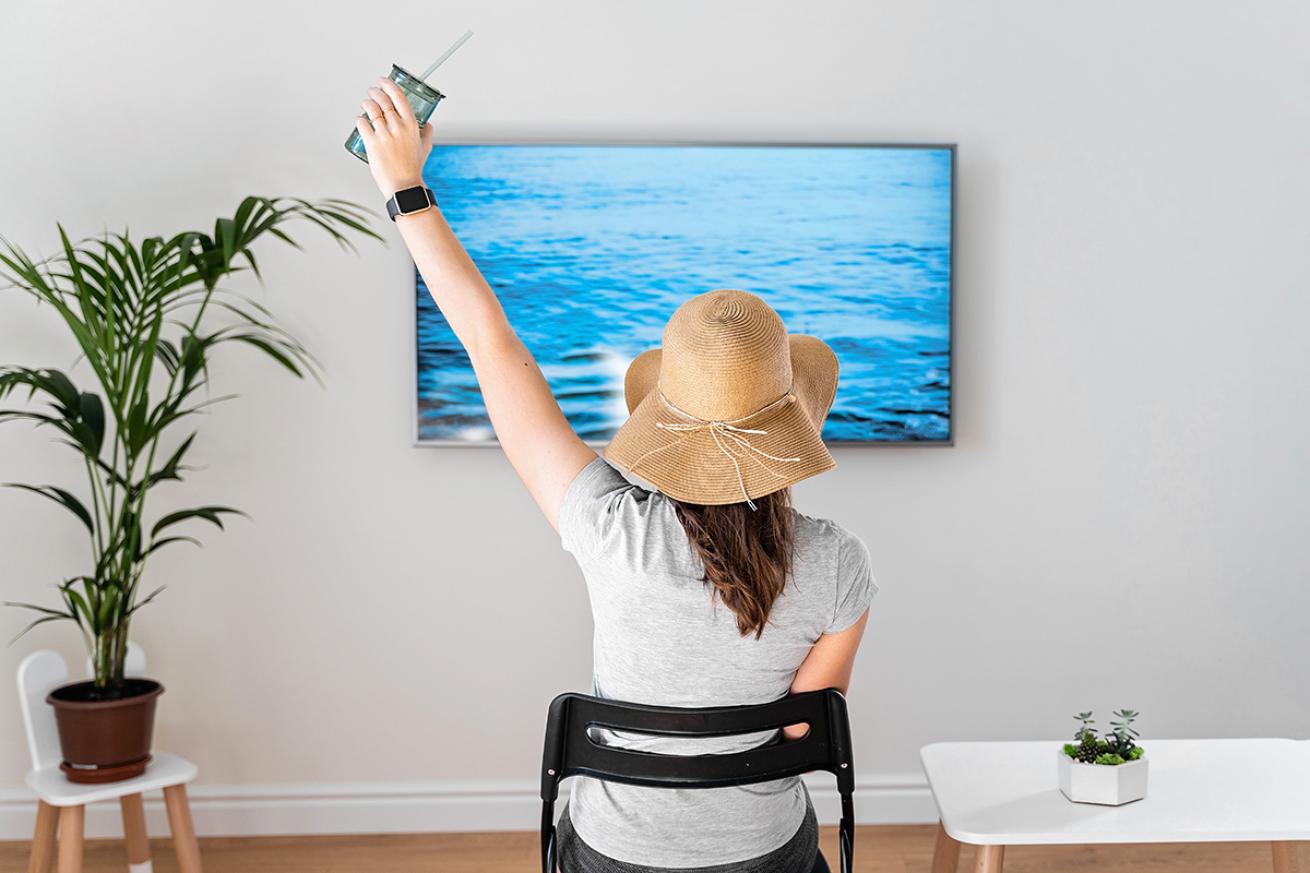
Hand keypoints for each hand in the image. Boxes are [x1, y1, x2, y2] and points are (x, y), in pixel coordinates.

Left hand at [355, 77, 434, 197]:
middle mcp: (397, 127)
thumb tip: (428, 125)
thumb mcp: (425, 148)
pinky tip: (360, 120)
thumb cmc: (413, 167)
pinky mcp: (372, 143)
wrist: (403, 185)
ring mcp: (384, 134)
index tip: (383, 80)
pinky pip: (362, 124)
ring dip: (366, 103)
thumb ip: (427, 133)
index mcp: (411, 125)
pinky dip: (359, 119)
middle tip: (372, 91)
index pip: (398, 97)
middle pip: (382, 100)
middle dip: (374, 92)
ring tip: (365, 103)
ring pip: (371, 109)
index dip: (389, 85)